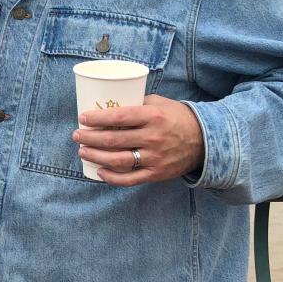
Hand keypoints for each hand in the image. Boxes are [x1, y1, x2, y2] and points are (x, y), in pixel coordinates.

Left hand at [73, 94, 204, 186]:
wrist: (205, 141)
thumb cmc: (178, 118)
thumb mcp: (161, 103)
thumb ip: (138, 102)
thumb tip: (112, 102)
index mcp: (153, 117)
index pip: (119, 117)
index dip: (97, 119)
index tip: (83, 118)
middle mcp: (153, 138)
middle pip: (113, 140)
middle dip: (90, 138)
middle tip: (77, 135)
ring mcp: (154, 158)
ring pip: (118, 160)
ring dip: (96, 157)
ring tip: (83, 152)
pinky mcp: (156, 173)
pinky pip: (130, 179)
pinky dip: (112, 177)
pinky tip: (100, 172)